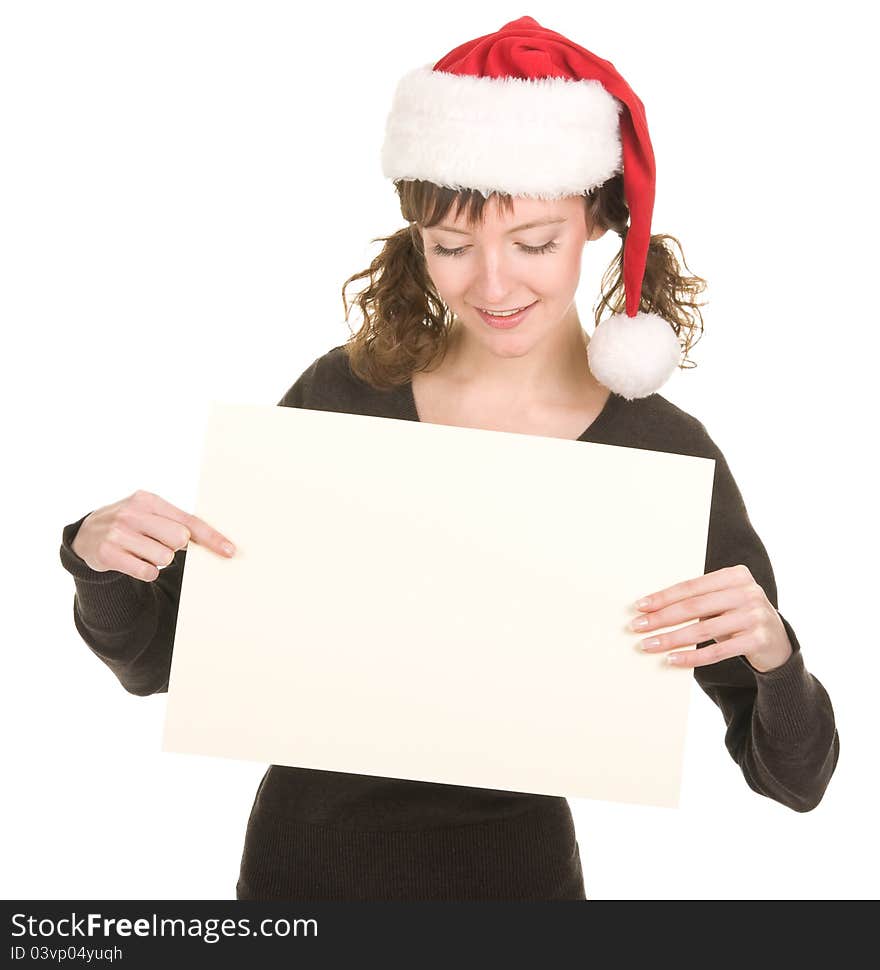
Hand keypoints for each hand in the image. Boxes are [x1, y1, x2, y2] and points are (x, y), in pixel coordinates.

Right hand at [71, 489, 235, 582]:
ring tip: (142, 551)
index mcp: (149, 500)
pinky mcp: (107, 553)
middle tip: (159, 543)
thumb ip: (177, 524)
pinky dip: (145, 571)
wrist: (86, 535)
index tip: (229, 551)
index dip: (211, 537)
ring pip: (163, 557)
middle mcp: (132, 512)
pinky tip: (133, 562)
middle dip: (175, 547)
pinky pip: (146, 571)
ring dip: (158, 560)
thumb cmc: (130, 525)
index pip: (189, 521)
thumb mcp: (150, 515)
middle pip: (179, 539)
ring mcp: (118, 532)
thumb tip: (214, 542)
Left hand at [630, 564, 793, 672]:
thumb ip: (698, 600)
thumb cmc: (738, 618)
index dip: (663, 597)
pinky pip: (717, 651)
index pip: (691, 587)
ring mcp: (755, 616)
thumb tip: (651, 609)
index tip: (639, 606)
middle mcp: (748, 592)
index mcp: (735, 575)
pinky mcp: (759, 640)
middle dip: (661, 618)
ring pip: (703, 630)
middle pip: (694, 607)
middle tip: (637, 627)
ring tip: (648, 645)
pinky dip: (692, 657)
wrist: (778, 642)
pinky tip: (672, 660)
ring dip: (671, 639)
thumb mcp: (723, 601)